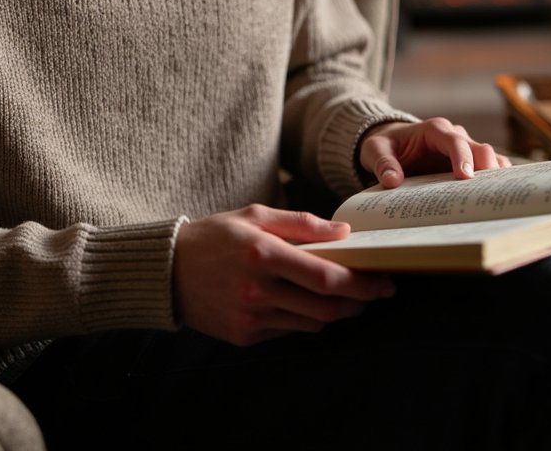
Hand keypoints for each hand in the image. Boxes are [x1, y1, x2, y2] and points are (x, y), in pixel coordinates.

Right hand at [173, 205, 394, 345]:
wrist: (167, 270)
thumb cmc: (215, 236)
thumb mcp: (255, 215)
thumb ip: (301, 223)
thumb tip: (344, 232)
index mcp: (263, 253)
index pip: (325, 277)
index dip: (361, 284)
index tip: (384, 282)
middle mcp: (258, 290)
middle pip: (326, 308)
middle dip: (357, 303)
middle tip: (374, 293)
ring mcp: (250, 317)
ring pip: (311, 324)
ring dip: (334, 312)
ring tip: (342, 296)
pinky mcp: (244, 336)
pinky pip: (288, 331)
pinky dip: (304, 318)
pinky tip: (303, 303)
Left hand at [359, 118, 510, 188]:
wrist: (393, 143)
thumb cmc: (386, 145)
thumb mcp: (375, 150)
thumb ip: (382, 163)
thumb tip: (392, 181)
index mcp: (434, 130)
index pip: (454, 141)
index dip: (462, 157)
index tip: (465, 177)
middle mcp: (455, 136)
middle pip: (480, 149)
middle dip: (487, 169)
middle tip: (487, 193)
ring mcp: (466, 150)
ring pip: (491, 159)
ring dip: (496, 177)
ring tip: (498, 199)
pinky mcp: (470, 163)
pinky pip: (489, 171)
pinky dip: (495, 183)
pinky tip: (496, 200)